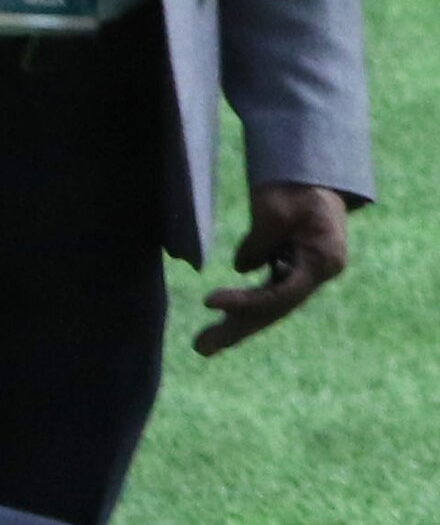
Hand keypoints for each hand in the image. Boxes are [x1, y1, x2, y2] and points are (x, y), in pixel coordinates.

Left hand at [194, 182, 353, 356]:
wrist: (316, 175)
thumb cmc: (297, 185)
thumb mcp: (275, 207)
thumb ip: (259, 241)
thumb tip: (242, 267)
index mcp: (323, 259)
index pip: (281, 293)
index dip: (245, 302)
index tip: (209, 302)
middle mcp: (319, 273)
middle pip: (275, 309)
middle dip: (237, 328)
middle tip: (201, 348)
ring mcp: (308, 273)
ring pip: (270, 305)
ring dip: (237, 324)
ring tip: (204, 346)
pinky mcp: (295, 269)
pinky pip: (268, 294)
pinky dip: (244, 306)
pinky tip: (222, 320)